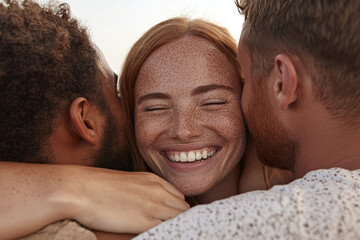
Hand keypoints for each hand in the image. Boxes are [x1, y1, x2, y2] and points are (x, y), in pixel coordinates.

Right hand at [56, 166, 189, 233]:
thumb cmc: (98, 188)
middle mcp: (158, 191)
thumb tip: (151, 206)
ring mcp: (153, 205)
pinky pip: (168, 229)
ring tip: (165, 231)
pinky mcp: (145, 221)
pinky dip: (167, 233)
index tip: (169, 219)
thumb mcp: (129, 183)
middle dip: (179, 219)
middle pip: (183, 209)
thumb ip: (145, 192)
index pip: (179, 198)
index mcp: (154, 180)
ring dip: (175, 226)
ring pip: (180, 219)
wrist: (81, 188)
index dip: (176, 211)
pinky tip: (159, 234)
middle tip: (168, 227)